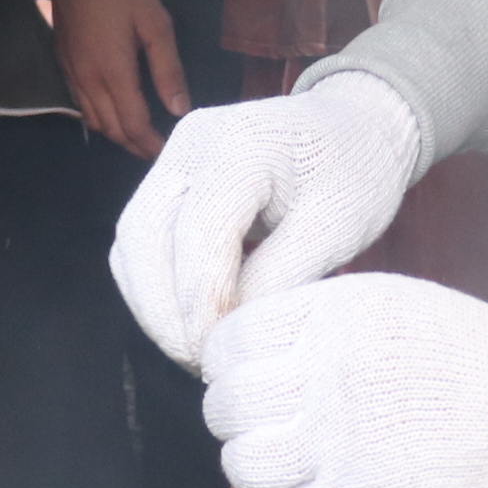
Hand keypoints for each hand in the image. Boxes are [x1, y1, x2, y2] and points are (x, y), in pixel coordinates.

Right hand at [53, 0, 189, 156]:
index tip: (168, 151)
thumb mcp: (156, 23)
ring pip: (94, 122)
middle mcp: (88, 82)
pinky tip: (115, 113)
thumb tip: (179, 108)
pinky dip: (100, 119)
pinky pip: (81, 106)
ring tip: (139, 137)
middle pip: (112, 130)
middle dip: (135, 146)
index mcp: (114, 73)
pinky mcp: (64, 66)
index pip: (133, 125)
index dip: (151, 144)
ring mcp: (72, 76)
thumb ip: (168, 69)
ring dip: (117, 135)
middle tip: (157, 151)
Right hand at [109, 69, 427, 370]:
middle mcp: (190, 143)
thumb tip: (232, 331)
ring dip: (153, 304)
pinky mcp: (170, 178)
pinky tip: (189, 320)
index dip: (201, 305)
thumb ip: (281, 276)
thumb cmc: (356, 170)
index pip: (197, 237)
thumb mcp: (337, 226)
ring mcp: (173, 158)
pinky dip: (155, 287)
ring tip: (194, 349)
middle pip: (143, 237)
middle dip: (163, 312)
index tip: (221, 354)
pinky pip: (141, 240)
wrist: (355, 125)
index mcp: (237, 145)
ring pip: (132, 242)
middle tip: (199, 363)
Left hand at [202, 274, 487, 487]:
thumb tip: (258, 348)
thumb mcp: (390, 300)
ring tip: (283, 462)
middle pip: (226, 405)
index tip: (248, 379)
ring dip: (256, 466)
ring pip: (243, 463)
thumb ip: (320, 318)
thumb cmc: (474, 351)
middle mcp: (324, 371)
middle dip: (235, 418)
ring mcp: (338, 436)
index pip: (228, 343)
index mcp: (330, 314)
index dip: (228, 366)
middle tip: (263, 424)